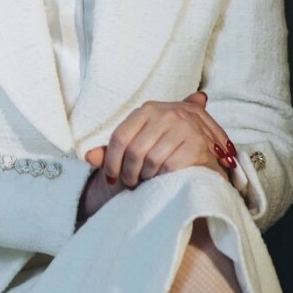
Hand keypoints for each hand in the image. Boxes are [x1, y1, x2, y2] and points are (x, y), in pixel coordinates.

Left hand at [80, 93, 232, 215]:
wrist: (205, 157)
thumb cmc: (166, 151)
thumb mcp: (137, 145)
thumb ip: (112, 150)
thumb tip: (88, 156)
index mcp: (147, 110)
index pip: (119, 137)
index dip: (111, 161)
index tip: (111, 176)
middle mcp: (166, 113)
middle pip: (133, 151)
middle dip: (128, 173)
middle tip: (130, 183)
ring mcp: (184, 127)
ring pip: (151, 161)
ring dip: (146, 178)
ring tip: (147, 181)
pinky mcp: (198, 144)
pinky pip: (170, 167)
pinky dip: (163, 179)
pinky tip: (163, 181)